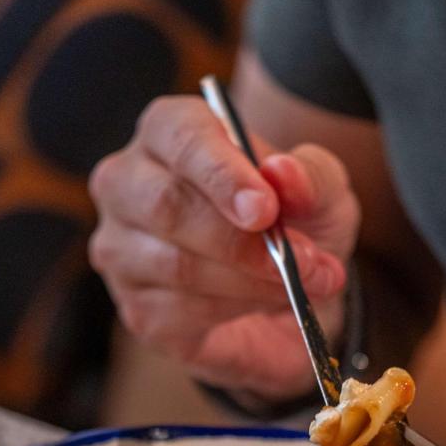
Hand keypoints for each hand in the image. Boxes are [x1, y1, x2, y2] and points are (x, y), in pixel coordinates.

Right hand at [88, 96, 359, 401]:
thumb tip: (284, 174)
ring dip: (250, 282)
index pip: (179, 137)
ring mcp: (122, 250)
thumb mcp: (323, 194)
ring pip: (178, 266)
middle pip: (168, 206)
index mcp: (169, 132)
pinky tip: (262, 304)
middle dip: (241, 241)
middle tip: (300, 260)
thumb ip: (312, 178)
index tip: (265, 209)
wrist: (290, 296)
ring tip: (297, 284)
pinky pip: (180, 313)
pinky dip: (235, 311)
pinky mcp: (136, 308)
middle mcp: (128, 184)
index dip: (222, 174)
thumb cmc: (293, 224)